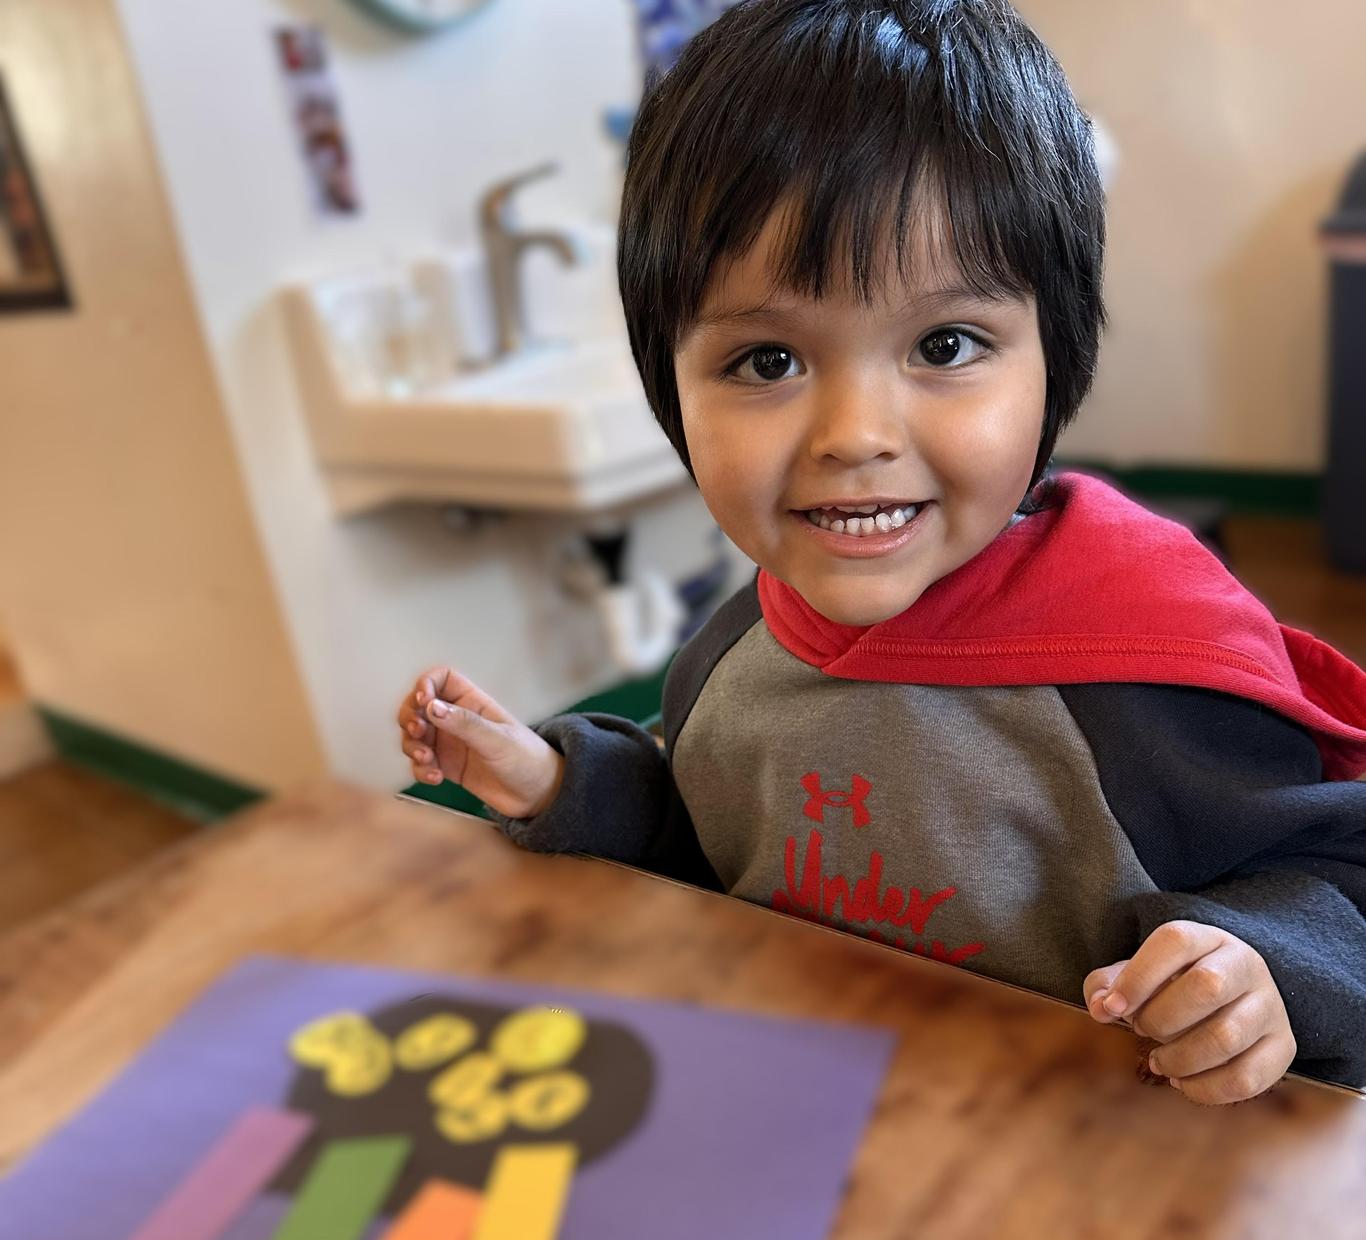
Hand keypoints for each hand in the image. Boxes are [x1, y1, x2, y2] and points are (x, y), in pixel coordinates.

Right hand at [396, 667, 564, 820]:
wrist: (538, 795)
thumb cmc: (528, 760)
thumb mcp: (497, 740)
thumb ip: (465, 724)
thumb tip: (432, 707)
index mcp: (473, 702)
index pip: (441, 678)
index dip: (426, 684)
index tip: (424, 701)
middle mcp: (458, 719)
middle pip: (418, 706)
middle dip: (410, 717)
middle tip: (418, 732)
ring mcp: (450, 743)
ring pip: (414, 735)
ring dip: (412, 746)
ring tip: (428, 759)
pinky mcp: (447, 766)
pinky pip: (421, 762)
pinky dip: (420, 769)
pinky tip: (436, 778)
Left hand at [1082, 920, 1295, 1104]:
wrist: (1234, 998)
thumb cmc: (1173, 985)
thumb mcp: (1141, 974)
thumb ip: (1109, 985)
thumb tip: (1100, 1007)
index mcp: (1206, 937)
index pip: (1175, 941)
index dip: (1138, 976)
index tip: (1112, 1007)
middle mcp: (1245, 964)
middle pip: (1206, 986)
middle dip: (1161, 1018)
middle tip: (1143, 1031)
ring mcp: (1270, 1005)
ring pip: (1227, 1036)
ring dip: (1180, 1058)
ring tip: (1159, 1062)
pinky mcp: (1283, 1046)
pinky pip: (1248, 1078)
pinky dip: (1205, 1088)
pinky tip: (1183, 1082)